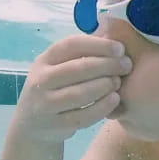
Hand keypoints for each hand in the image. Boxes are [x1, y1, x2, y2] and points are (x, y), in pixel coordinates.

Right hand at [14, 35, 132, 142]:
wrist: (32, 126)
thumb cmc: (54, 89)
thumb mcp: (57, 68)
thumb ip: (79, 54)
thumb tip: (111, 34)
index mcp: (44, 60)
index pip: (71, 45)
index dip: (98, 45)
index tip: (119, 48)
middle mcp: (41, 80)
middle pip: (78, 68)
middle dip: (107, 65)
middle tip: (126, 65)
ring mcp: (46, 104)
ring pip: (80, 93)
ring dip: (105, 86)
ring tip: (118, 82)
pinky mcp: (55, 125)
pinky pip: (83, 116)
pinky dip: (102, 107)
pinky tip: (114, 99)